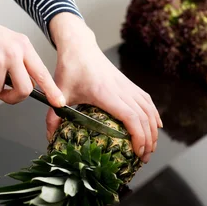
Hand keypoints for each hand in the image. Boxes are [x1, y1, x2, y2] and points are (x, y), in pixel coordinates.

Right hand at [0, 0, 64, 106]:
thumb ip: (19, 60)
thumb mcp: (7, 41)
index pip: (42, 72)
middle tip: (4, 94)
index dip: (52, 90)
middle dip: (14, 97)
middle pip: (25, 89)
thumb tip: (27, 84)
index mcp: (22, 45)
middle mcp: (13, 52)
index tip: (58, 102)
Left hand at [47, 13, 161, 162]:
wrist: (80, 47)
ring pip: (148, 109)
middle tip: (144, 159)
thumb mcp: (60, 93)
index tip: (138, 152)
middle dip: (148, 140)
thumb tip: (50, 139)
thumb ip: (52, 117)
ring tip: (151, 147)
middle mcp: (120, 90)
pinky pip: (146, 100)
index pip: (130, 117)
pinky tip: (156, 125)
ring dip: (153, 129)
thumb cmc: (70, 69)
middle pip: (143, 117)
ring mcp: (127, 86)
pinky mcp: (128, 83)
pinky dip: (154, 114)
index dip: (138, 136)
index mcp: (105, 94)